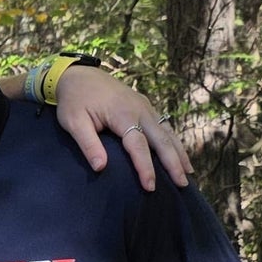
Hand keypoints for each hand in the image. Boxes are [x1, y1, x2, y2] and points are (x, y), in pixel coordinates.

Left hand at [54, 67, 191, 191]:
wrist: (78, 74)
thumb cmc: (74, 100)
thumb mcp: (73, 122)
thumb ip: (88, 144)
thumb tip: (101, 168)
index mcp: (123, 114)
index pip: (139, 145)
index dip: (145, 167)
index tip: (150, 187)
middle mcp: (140, 109)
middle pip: (162, 139)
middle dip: (173, 163)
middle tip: (183, 184)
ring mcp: (145, 106)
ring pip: (167, 132)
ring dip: (179, 152)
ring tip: (188, 173)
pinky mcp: (145, 106)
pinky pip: (164, 125)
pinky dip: (173, 141)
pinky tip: (179, 153)